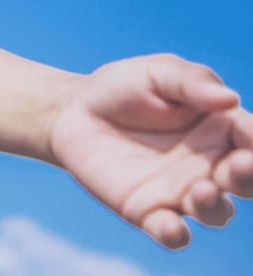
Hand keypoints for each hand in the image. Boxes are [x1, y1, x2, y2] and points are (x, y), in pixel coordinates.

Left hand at [46, 52, 252, 248]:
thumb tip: (230, 99)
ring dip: (215, 207)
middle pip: (246, 181)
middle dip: (249, 176)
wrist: (73, 112)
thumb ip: (191, 84)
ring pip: (216, 212)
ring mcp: (181, 191)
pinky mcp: (148, 210)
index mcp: (222, 129)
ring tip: (201, 190)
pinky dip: (176, 235)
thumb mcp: (157, 73)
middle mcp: (210, 165)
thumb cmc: (123, 87)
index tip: (251, 140)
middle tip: (238, 166)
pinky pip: (171, 232)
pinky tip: (172, 227)